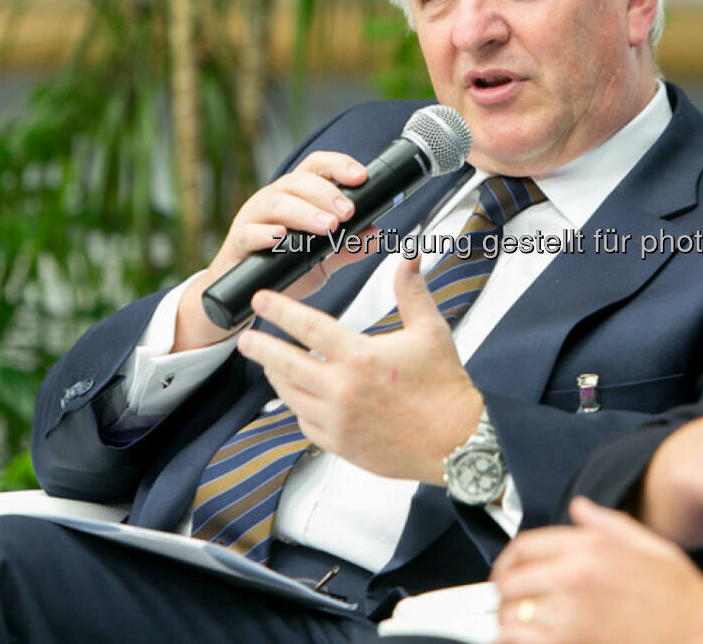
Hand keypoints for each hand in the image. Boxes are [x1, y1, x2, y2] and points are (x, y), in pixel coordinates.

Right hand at [174, 151, 371, 351]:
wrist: (245, 296)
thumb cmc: (282, 268)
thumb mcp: (322, 260)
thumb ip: (347, 248)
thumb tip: (375, 235)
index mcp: (295, 196)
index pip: (316, 167)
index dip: (338, 165)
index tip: (362, 176)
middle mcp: (273, 200)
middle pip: (298, 181)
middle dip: (327, 193)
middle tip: (348, 212)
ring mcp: (253, 218)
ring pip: (276, 202)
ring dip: (305, 212)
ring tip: (329, 226)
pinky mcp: (238, 243)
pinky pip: (249, 233)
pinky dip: (267, 234)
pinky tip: (284, 238)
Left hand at [235, 255, 484, 483]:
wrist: (456, 443)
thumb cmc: (446, 388)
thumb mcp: (430, 331)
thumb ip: (411, 291)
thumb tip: (407, 256)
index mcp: (360, 357)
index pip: (308, 326)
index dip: (280, 310)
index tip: (262, 300)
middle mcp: (341, 390)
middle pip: (284, 364)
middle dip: (260, 348)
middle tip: (245, 338)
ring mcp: (337, 421)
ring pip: (290, 395)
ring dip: (276, 377)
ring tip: (269, 365)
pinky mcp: (340, 444)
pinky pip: (305, 422)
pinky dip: (298, 407)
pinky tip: (299, 397)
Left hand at [491, 496, 702, 643]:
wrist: (698, 629)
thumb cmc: (676, 591)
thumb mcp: (643, 542)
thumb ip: (604, 522)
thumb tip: (579, 507)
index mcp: (589, 547)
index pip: (524, 546)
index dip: (508, 559)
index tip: (508, 570)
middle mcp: (574, 578)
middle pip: (510, 581)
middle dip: (503, 590)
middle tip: (507, 597)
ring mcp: (571, 617)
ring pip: (512, 617)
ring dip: (509, 619)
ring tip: (516, 621)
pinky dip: (516, 642)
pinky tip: (524, 639)